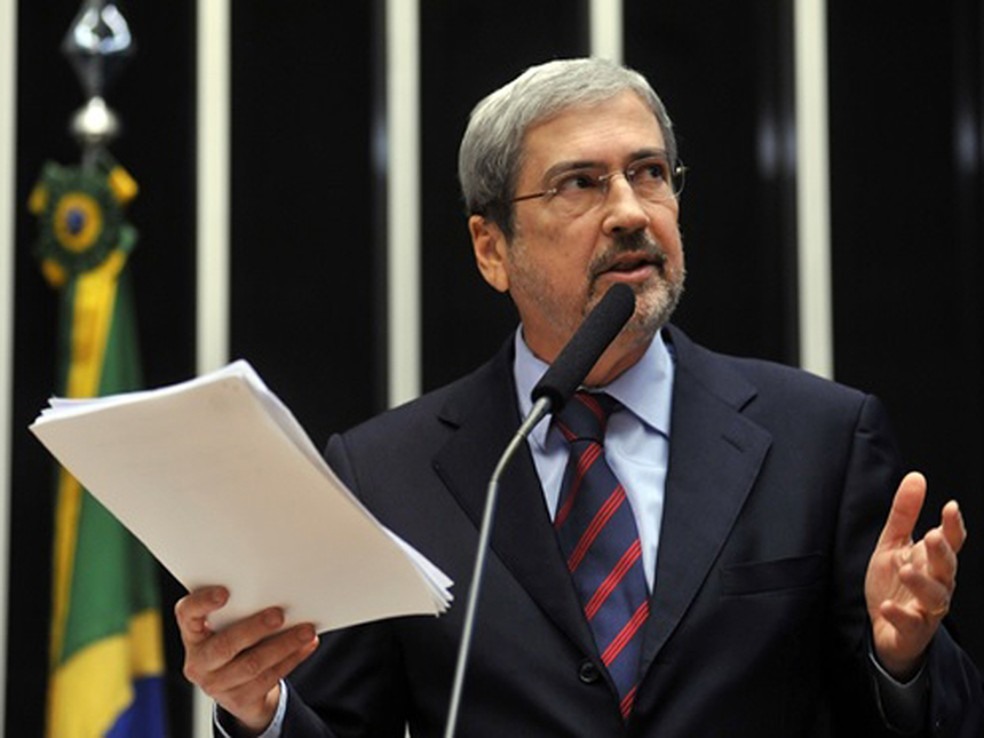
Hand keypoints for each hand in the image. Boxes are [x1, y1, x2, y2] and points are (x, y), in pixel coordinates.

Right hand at [175, 586, 319, 734]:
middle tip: (279, 614)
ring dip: (284, 645)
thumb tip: (278, 591)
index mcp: (193, 634)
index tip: (225, 592)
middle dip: (255, 628)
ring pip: (252, 665)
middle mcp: (198, 662)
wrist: (239, 688)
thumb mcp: (230, 626)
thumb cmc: (237, 642)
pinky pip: (268, 679)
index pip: (187, 614)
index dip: (202, 603)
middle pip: (224, 645)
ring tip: (306, 631)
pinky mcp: (238, 700)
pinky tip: (307, 646)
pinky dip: (292, 659)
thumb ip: (242, 610)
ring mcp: (216, 685)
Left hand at [865, 472, 965, 678]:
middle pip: (947, 568)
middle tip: (931, 536)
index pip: (950, 542)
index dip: (953, 526)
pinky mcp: (912, 630)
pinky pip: (910, 623)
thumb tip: (916, 477)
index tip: (950, 507)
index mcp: (932, 561)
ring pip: (935, 597)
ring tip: (905, 570)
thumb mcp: (893, 543)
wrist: (884, 628)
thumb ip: (904, 514)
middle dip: (942, 553)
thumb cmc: (894, 583)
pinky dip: (901, 614)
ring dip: (922, 583)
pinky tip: (888, 606)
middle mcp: (936, 584)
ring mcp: (926, 609)